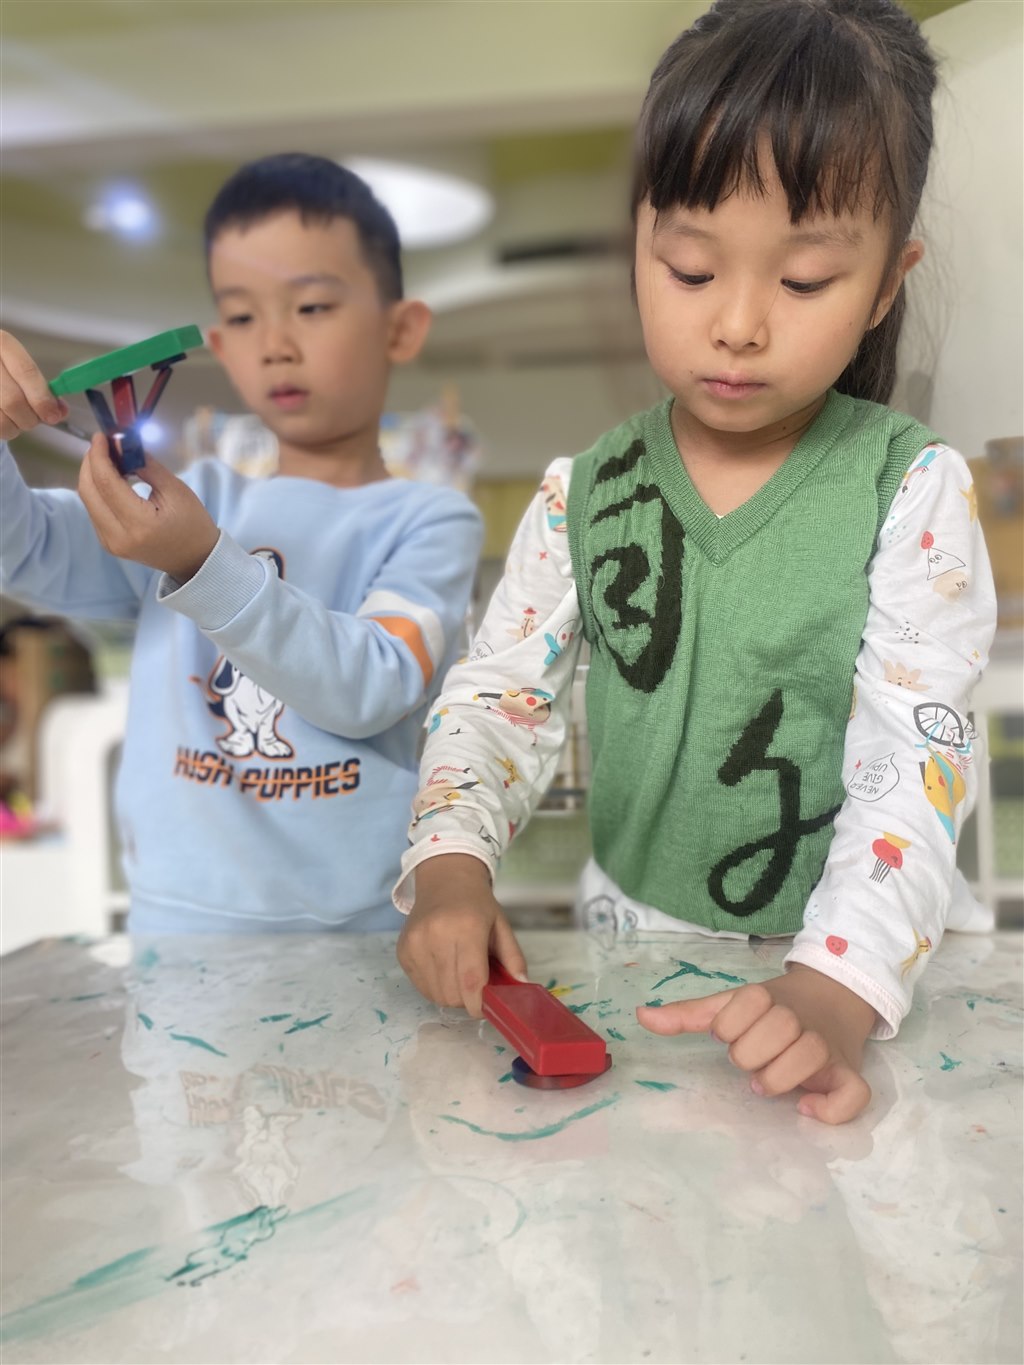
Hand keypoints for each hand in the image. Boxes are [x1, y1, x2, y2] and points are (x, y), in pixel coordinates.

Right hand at [0, 331, 68, 439]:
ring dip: (15, 427)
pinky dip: (3, 430)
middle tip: (34, 419)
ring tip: (16, 419)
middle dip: (30, 418)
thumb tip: (60, 410)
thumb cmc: (3, 371)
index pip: (26, 372)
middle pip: (13, 400)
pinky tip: (4, 419)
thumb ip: (42, 388)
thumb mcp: (20, 368)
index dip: (42, 398)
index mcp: (3, 343)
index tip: (53, 415)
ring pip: (1, 419)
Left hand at [78, 435, 218, 580]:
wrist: (194, 559)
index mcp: (140, 524)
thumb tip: (122, 444)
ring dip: (92, 475)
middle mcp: (119, 537)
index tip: (101, 436)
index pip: (106, 483)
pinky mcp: (108, 544)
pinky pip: (94, 510)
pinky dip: (98, 490)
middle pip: (89, 492)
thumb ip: (146, 466)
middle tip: (102, 444)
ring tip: (108, 458)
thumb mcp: (176, 490)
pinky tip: (110, 478)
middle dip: (91, 463)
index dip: (100, 456)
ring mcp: (110, 543)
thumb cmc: (192, 524)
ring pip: (88, 501)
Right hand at [397, 853, 527, 1016]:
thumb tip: (522, 986)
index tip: (485, 1009)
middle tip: (475, 987)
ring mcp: (415, 944)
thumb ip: (513, 957)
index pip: (471, 980)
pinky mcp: (403, 951)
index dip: (478, 1004)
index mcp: (467, 927)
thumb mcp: (501, 925)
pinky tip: (443, 969)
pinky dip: (435, 987)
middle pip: (452, 993)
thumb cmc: (477, 905)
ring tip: (459, 976)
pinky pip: (420, 987)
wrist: (444, 880)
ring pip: (435, 994)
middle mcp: (437, 935)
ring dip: (451, 995)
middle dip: (466, 1000)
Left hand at [636, 964, 876, 1123]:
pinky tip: (806, 1108)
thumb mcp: (731, 1004)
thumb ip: (688, 1013)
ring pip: (809, 1057)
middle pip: (777, 1031)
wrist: (833, 997)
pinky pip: (853, 1094)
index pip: (743, 1009)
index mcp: (768, 999)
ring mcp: (828, 1047)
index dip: (728, 1027)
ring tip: (766, 1082)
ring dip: (781, 1077)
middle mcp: (801, 1020)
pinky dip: (831, 1107)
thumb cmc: (772, 1009)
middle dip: (752, 1054)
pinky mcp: (850, 1073)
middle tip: (750, 1060)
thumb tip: (640, 1015)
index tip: (729, 1034)